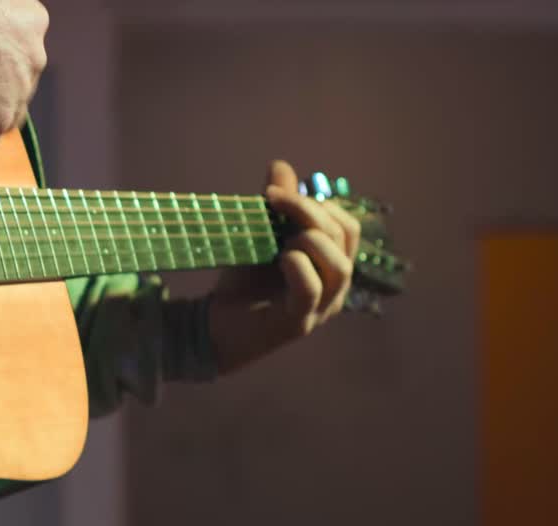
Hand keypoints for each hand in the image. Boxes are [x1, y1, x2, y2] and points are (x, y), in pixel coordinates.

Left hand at [207, 160, 360, 374]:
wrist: (210, 327)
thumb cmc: (241, 284)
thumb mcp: (259, 238)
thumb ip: (275, 206)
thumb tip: (281, 166)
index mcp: (330, 265)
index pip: (347, 225)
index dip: (318, 202)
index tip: (276, 193)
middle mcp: (334, 288)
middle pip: (345, 237)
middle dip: (309, 211)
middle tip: (272, 201)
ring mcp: (320, 309)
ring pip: (339, 266)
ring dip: (309, 239)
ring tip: (280, 240)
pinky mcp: (298, 324)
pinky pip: (312, 290)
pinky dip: (298, 267)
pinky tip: (281, 258)